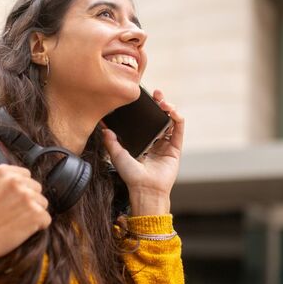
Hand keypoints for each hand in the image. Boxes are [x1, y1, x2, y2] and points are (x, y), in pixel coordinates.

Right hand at [0, 164, 50, 265]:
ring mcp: (28, 197)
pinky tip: (24, 229)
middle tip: (15, 211)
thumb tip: (1, 169)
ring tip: (19, 220)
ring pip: (43, 203)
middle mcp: (17, 181)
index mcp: (4, 172)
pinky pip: (46, 218)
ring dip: (34, 212)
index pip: (26, 174)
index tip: (14, 198)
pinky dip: (38, 225)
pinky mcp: (36, 214)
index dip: (22, 188)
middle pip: (37, 188)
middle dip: (29, 199)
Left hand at [102, 90, 184, 215]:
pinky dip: (177, 118)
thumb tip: (103, 127)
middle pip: (159, 117)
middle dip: (158, 103)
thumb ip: (111, 141)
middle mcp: (155, 141)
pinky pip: (179, 129)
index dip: (146, 109)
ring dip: (169, 108)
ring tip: (163, 101)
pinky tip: (172, 111)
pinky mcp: (175, 148)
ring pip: (170, 121)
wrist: (145, 189)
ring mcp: (166, 144)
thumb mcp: (117, 155)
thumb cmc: (131, 176)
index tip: (142, 98)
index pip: (146, 121)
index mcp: (143, 142)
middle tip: (155, 94)